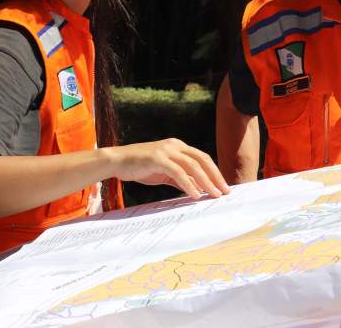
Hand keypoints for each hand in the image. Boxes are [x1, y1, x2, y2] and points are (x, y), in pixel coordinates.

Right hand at [107, 139, 230, 198]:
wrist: (116, 161)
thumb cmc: (139, 167)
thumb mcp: (163, 172)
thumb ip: (180, 178)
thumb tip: (197, 189)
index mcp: (178, 146)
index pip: (203, 158)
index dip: (215, 172)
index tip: (223, 186)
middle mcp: (175, 145)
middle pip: (203, 160)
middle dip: (216, 177)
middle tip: (225, 192)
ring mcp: (166, 150)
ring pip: (193, 166)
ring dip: (206, 182)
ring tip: (213, 195)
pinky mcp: (158, 159)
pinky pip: (178, 172)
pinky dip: (189, 184)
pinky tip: (195, 194)